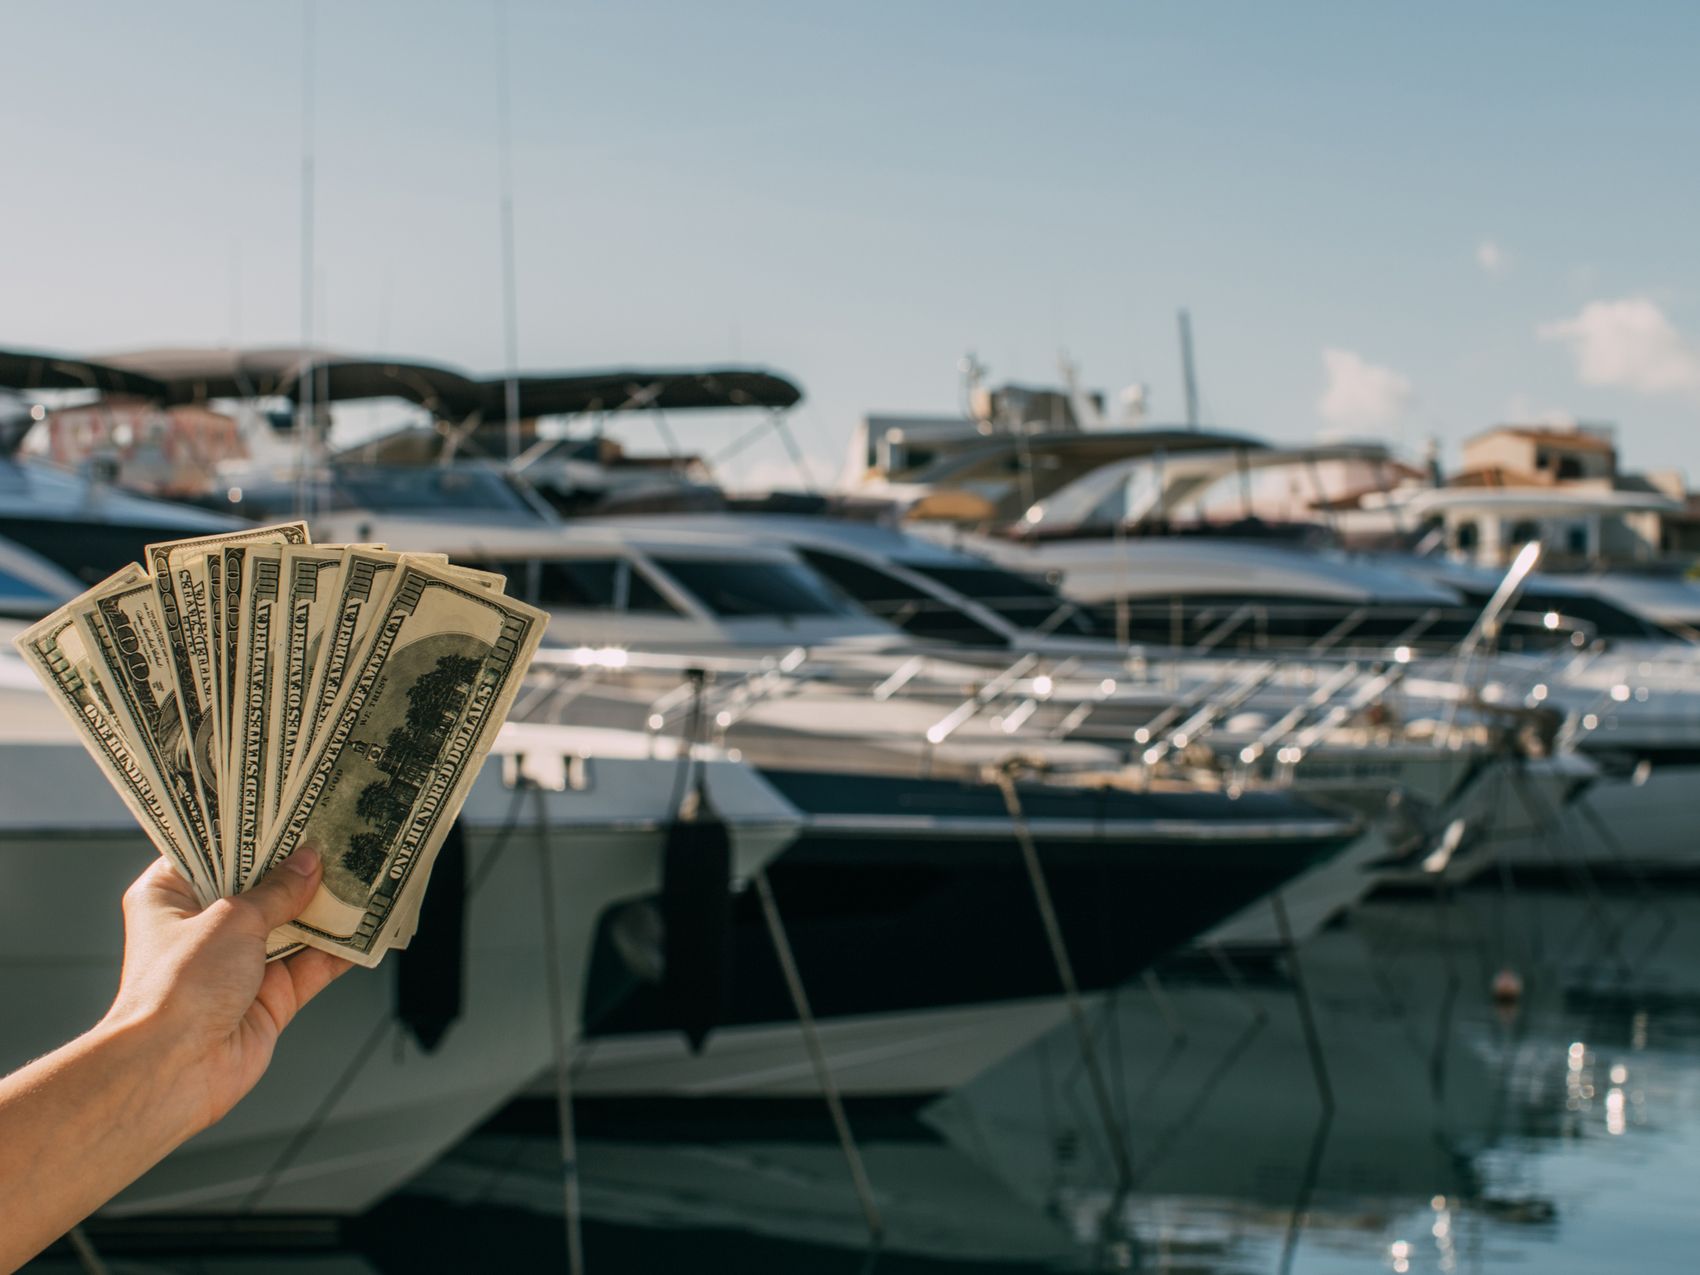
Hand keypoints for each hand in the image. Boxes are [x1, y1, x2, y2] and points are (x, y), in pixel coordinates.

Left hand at [102, 848, 354, 1134]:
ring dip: (327, 907)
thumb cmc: (178, 987)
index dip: (252, 831)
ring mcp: (239, 965)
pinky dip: (341, 950)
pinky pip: (313, 966)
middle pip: (261, 887)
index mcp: (171, 897)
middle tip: (338, 835)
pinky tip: (369, 926)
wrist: (174, 1070)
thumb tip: (310, 862)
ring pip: (293, 926)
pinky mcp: (270, 998)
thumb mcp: (231, 919)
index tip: (290, 808)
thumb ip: (278, 891)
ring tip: (364, 872)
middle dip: (300, 868)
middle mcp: (204, 929)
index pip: (214, 850)